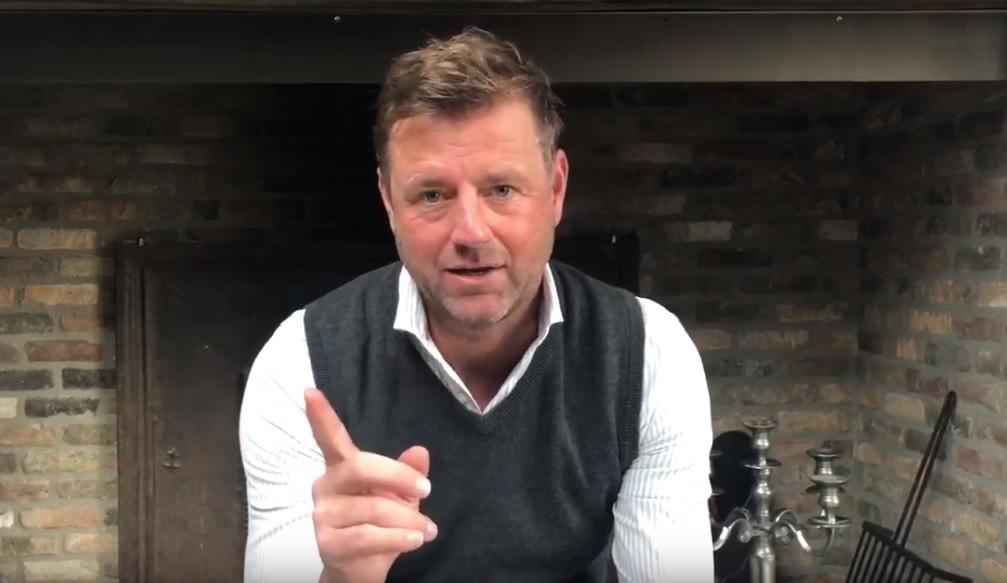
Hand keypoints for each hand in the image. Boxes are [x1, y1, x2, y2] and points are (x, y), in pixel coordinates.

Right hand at [305, 388, 436, 582]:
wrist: (362, 570)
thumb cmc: (379, 525)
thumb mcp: (400, 496)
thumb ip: (408, 473)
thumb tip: (420, 451)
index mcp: (342, 468)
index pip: (330, 438)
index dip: (321, 416)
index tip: (310, 392)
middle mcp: (326, 487)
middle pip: (361, 467)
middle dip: (399, 476)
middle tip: (427, 489)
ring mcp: (323, 515)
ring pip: (373, 508)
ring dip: (409, 520)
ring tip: (427, 530)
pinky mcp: (328, 543)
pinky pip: (369, 536)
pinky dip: (398, 539)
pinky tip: (415, 541)